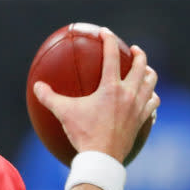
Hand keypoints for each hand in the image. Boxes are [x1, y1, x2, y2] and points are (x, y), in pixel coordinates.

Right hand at [33, 27, 159, 161]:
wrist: (102, 157)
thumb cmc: (83, 133)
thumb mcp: (63, 113)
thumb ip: (49, 97)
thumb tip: (37, 86)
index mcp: (111, 87)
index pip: (112, 56)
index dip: (109, 40)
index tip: (105, 32)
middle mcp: (129, 94)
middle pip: (142, 67)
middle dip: (139, 55)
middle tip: (134, 51)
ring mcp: (138, 108)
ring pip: (151, 84)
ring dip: (149, 75)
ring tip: (144, 72)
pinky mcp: (142, 121)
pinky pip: (152, 106)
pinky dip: (151, 99)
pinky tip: (148, 101)